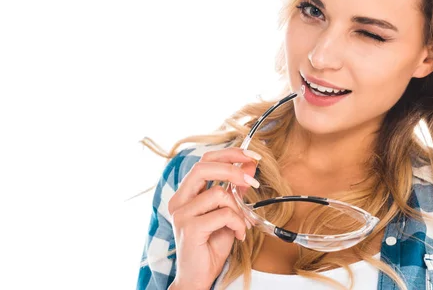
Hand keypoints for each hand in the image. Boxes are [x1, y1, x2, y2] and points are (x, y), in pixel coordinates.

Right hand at [167, 147, 261, 289]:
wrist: (198, 277)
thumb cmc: (210, 246)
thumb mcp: (228, 213)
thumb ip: (235, 190)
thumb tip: (249, 166)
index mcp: (185, 193)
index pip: (204, 161)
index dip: (228, 154)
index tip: (250, 156)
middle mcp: (179, 200)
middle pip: (203, 167)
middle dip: (232, 168)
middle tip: (253, 179)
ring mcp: (181, 214)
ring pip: (218, 193)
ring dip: (238, 208)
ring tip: (242, 223)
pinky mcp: (189, 228)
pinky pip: (222, 214)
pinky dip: (237, 222)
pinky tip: (239, 234)